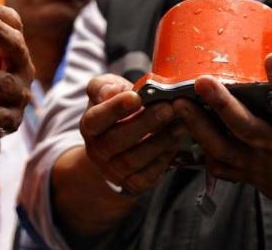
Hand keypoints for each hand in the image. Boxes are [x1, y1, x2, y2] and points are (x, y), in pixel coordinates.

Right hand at [80, 74, 180, 195]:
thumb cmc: (119, 111)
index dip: (114, 109)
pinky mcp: (133, 183)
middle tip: (168, 108)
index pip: (96, 119)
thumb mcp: (108, 91)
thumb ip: (104, 86)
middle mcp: (97, 151)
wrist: (123, 143)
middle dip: (145, 123)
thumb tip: (109, 92)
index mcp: (90, 126)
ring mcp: (114, 171)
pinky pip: (148, 175)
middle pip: (116, 140)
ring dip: (160, 140)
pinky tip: (178, 141)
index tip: (136, 97)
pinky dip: (164, 157)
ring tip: (181, 123)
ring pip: (134, 159)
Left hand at [173, 53, 271, 234]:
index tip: (270, 58)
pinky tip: (185, 132)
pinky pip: (222, 167)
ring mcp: (262, 167)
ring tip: (178, 104)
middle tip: (202, 81)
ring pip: (224, 148)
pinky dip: (202, 152)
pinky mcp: (251, 177)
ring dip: (199, 126)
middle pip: (246, 128)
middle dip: (222, 104)